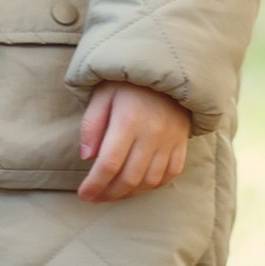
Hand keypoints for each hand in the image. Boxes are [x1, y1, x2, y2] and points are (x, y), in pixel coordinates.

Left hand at [78, 82, 192, 202]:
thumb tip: (87, 158)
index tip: (83, 194)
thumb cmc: (127, 82)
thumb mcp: (101, 94)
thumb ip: (92, 125)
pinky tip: (138, 187)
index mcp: (128, 120)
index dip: (95, 184)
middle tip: (95, 197)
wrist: (166, 68)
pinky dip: (153, 186)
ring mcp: (170, 140)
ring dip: (129, 194)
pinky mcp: (181, 144)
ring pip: (150, 181)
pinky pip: (170, 175)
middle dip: (109, 194)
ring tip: (113, 194)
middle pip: (129, 177)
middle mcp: (152, 133)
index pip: (109, 163)